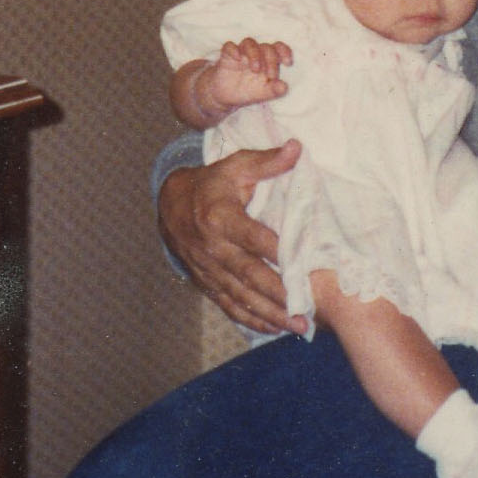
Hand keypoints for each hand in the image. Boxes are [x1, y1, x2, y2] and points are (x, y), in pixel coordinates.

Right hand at [158, 141, 305, 335]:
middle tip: (308, 311)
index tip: (306, 267)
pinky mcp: (206, 282)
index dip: (279, 253)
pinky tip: (273, 329)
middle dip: (279, 296)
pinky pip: (228, 305)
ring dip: (270, 314)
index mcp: (221, 218)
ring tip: (299, 326)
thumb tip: (296, 148)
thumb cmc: (212, 183)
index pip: (255, 239)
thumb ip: (266, 161)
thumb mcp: (235, 166)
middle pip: (250, 275)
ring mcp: (208, 269)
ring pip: (241, 296)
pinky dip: (251, 319)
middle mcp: (213, 248)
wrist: (169, 204)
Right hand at [199, 38, 292, 118]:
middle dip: (271, 60)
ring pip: (249, 42)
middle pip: (266, 47)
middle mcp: (256, 53)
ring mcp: (241, 53)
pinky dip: (233, 49)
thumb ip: (274, 90)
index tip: (288, 63)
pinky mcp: (227, 56)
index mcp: (268, 60)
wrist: (226, 96)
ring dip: (254, 54)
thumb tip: (284, 87)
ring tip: (256, 68)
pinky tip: (237, 57)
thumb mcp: (263, 93)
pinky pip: (229, 46)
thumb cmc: (249, 90)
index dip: (285, 52)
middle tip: (270, 75)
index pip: (278, 48)